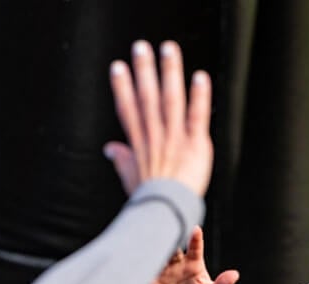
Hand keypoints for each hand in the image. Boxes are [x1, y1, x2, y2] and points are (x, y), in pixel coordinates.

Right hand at [104, 40, 212, 195]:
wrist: (167, 213)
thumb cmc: (150, 200)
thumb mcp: (131, 178)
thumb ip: (122, 160)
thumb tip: (109, 148)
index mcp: (140, 143)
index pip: (129, 110)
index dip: (122, 87)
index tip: (117, 67)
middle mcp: (156, 136)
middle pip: (147, 98)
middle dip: (144, 71)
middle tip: (140, 46)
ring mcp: (175, 139)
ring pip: (171, 100)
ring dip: (169, 73)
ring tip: (168, 49)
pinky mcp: (195, 145)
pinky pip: (197, 117)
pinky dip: (199, 97)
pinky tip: (200, 76)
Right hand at [149, 226, 238, 283]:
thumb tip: (235, 275)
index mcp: (194, 264)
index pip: (195, 247)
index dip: (195, 238)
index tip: (196, 229)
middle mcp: (178, 263)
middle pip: (174, 246)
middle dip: (172, 236)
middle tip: (170, 225)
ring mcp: (164, 270)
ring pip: (159, 254)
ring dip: (156, 247)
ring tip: (154, 238)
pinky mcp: (152, 280)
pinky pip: (147, 270)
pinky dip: (144, 263)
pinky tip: (141, 256)